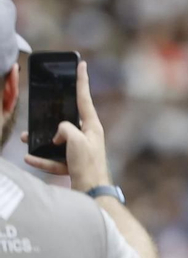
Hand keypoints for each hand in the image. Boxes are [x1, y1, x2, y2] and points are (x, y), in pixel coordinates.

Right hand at [23, 61, 111, 190]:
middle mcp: (87, 136)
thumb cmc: (88, 164)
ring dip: (41, 141)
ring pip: (56, 141)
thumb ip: (65, 128)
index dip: (81, 80)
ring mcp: (80, 150)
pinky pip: (54, 160)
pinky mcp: (73, 164)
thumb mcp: (76, 139)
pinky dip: (42, 160)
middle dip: (49, 118)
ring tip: (24, 138)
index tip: (81, 64)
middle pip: (66, 120)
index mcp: (92, 126)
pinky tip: (29, 158)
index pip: (84, 98)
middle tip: (39, 111)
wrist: (92, 192)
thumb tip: (58, 133)